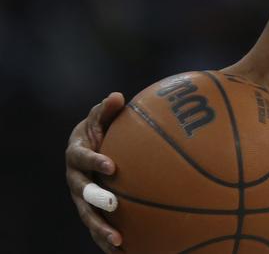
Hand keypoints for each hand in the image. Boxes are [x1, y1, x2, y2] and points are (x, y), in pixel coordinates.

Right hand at [65, 92, 124, 251]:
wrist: (88, 149)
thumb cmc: (100, 130)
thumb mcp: (101, 118)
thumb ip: (107, 110)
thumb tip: (117, 96)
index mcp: (75, 154)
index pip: (82, 158)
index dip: (94, 160)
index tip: (111, 165)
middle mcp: (74, 179)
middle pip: (82, 192)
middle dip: (96, 199)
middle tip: (113, 205)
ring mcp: (81, 198)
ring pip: (88, 216)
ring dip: (101, 229)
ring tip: (119, 240)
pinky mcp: (90, 212)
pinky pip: (98, 228)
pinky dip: (108, 241)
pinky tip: (126, 252)